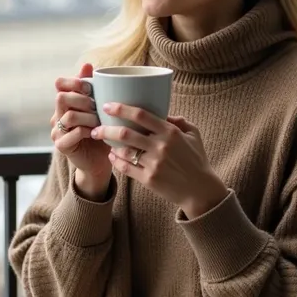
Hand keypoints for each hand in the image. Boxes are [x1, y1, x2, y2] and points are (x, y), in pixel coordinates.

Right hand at [50, 63, 111, 196]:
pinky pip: (72, 133)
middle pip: (61, 97)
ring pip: (68, 116)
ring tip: (100, 121)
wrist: (101, 160)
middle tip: (96, 106)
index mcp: (65, 103)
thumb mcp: (99, 107)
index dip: (74, 82)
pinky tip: (97, 133)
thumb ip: (92, 87)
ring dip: (88, 117)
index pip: (59, 83)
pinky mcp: (62, 146)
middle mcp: (57, 115)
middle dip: (82, 100)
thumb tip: (87, 63)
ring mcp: (57, 131)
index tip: (91, 89)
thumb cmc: (102, 130)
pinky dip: (87, 131)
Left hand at [90, 103, 228, 217]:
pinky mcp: (149, 179)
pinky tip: (113, 156)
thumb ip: (178, 120)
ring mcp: (154, 164)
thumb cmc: (197, 160)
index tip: (107, 106)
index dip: (120, 108)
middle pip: (125, 133)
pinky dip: (116, 161)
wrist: (200, 190)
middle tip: (96, 127)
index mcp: (170, 132)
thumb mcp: (193, 134)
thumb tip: (162, 111)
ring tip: (104, 141)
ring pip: (123, 151)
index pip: (141, 115)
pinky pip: (126, 168)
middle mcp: (160, 146)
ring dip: (110, 145)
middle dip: (106, 129)